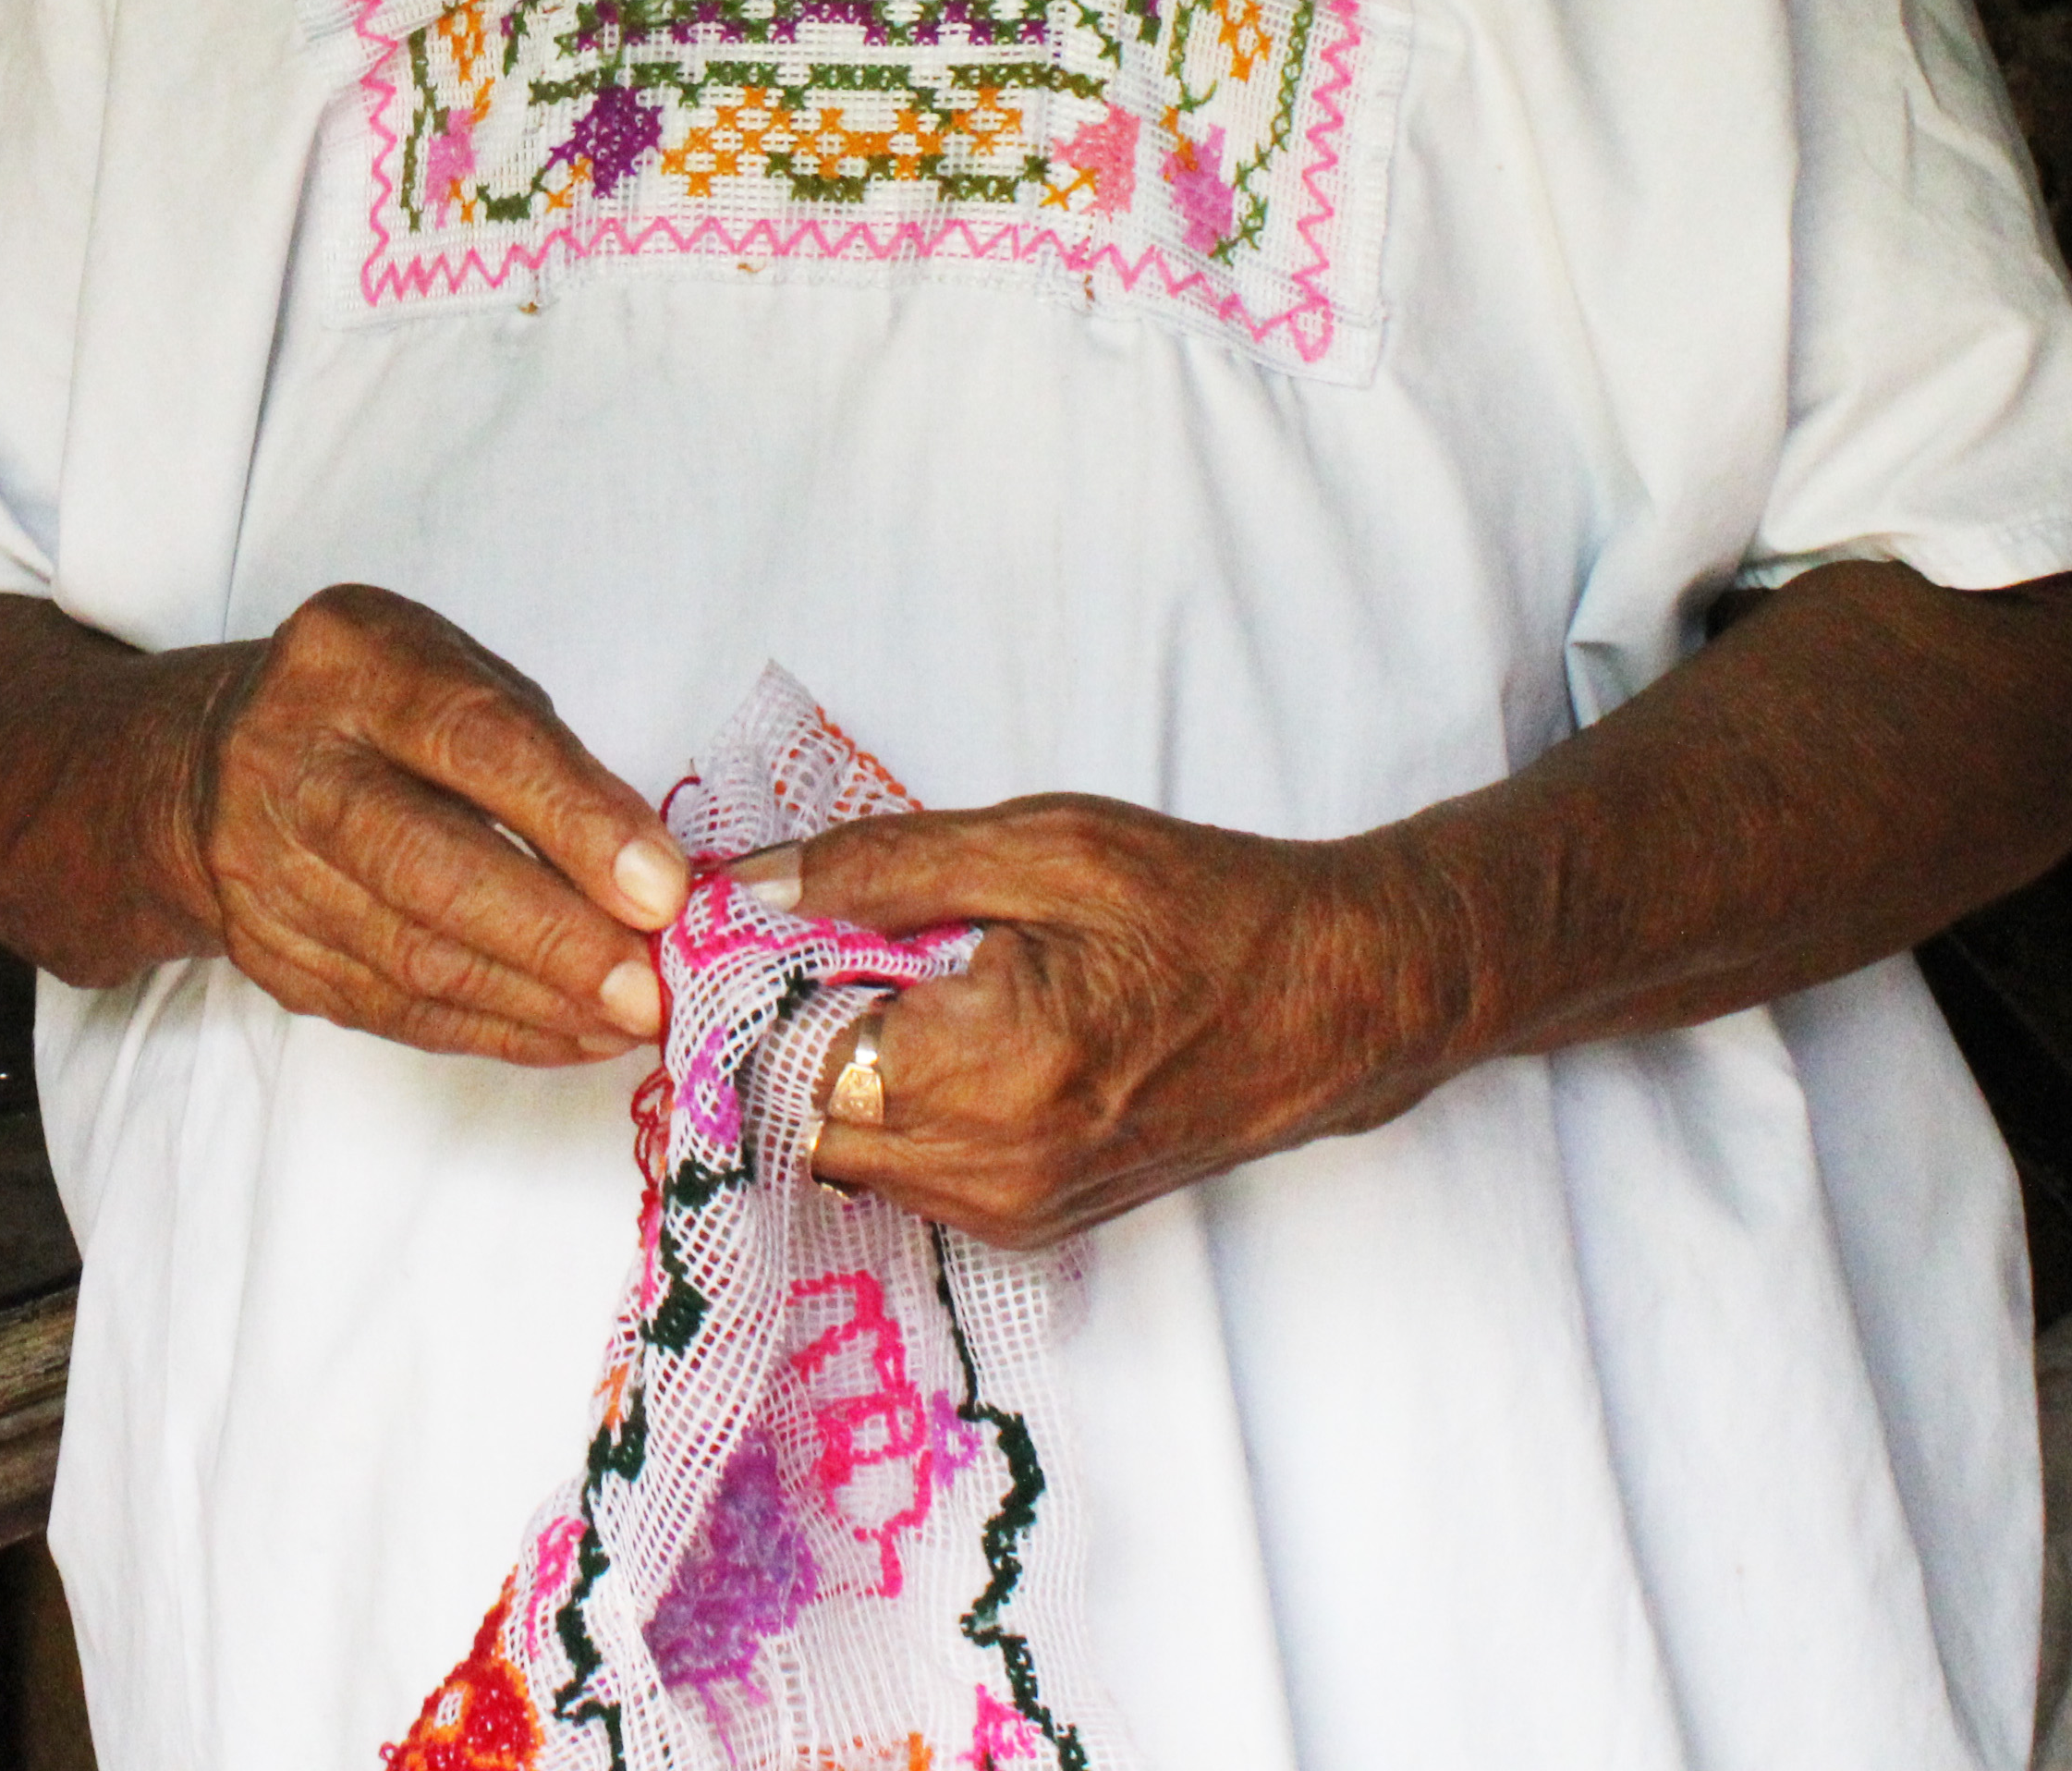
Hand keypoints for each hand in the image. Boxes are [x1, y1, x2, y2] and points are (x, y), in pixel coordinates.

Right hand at [173, 586, 689, 1066]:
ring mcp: (268, 869)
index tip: (662, 889)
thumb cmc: (374, 708)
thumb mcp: (453, 673)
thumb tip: (648, 877)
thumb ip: (544, 757)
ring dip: (539, 1001)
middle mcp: (290, 764)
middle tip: (648, 986)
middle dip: (553, 938)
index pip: (473, 743)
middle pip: (427, 867)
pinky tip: (571, 1033)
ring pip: (414, 959)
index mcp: (350, 665)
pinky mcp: (273, 954)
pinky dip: (497, 1032)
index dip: (574, 820)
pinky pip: (396, 1012)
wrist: (211, 768)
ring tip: (631, 1016)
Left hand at [775, 798, 1462, 1246]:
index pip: (786, 1055)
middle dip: (777, 1030)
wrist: (1332, 1003)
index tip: (739, 928)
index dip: (745, 988)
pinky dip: (888, 1106)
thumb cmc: (1199, 908)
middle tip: (802, 944)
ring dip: (831, 1070)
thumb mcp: (1041, 846)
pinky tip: (928, 1032)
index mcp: (994, 1070)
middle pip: (801, 1115)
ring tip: (875, 981)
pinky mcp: (1028, 1225)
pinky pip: (904, 1173)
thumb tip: (746, 888)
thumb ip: (880, 869)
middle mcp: (994, 1170)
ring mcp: (1011, 1212)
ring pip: (844, 1153)